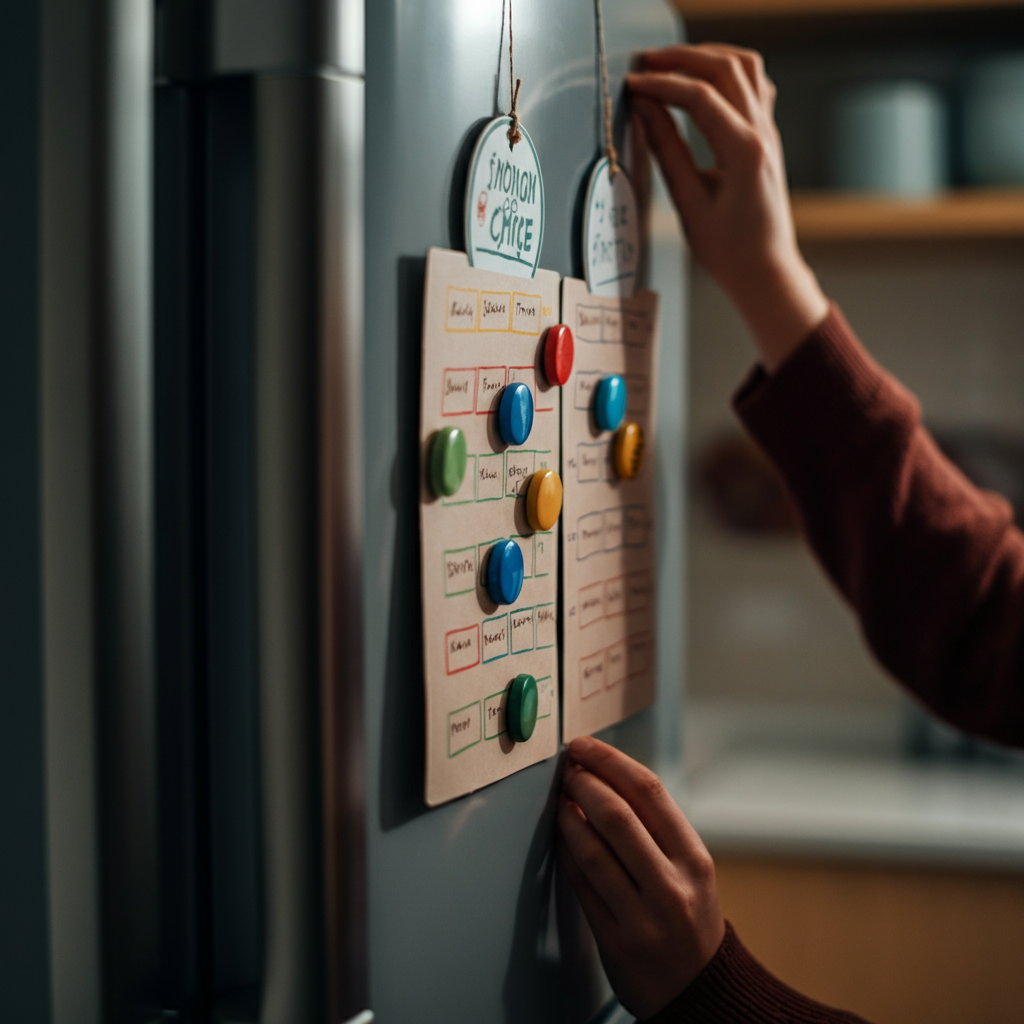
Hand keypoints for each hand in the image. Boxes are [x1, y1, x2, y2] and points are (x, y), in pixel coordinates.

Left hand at [557, 736, 725, 1019]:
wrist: (700, 991)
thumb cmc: (690, 918)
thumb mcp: (691, 871)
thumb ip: (656, 829)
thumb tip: (605, 778)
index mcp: (694, 859)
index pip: (649, 792)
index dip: (610, 761)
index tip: (586, 747)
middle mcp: (672, 885)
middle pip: (617, 815)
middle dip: (584, 783)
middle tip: (568, 769)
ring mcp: (644, 916)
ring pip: (592, 850)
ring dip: (567, 815)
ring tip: (560, 799)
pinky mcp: (616, 941)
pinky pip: (581, 885)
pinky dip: (566, 853)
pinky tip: (560, 836)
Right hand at [627, 44, 828, 370]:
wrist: (765, 270)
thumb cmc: (730, 250)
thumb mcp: (689, 204)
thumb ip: (667, 152)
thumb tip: (646, 112)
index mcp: (744, 152)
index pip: (699, 97)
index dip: (661, 85)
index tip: (633, 85)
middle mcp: (762, 133)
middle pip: (725, 68)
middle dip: (682, 58)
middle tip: (646, 64)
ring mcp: (769, 132)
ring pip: (745, 67)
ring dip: (707, 57)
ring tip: (672, 64)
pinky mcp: (766, 138)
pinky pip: (754, 85)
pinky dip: (726, 72)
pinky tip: (703, 81)